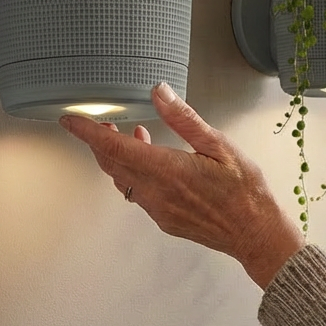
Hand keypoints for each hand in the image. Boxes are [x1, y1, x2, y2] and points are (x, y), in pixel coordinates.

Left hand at [59, 83, 304, 289]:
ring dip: (119, 158)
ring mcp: (158, 210)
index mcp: (167, 171)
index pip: (115, 149)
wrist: (255, 232)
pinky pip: (138, 193)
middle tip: (99, 122)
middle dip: (100, 143)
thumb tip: (159, 93)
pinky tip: (152, 162)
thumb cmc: (244, 190)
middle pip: (112, 165)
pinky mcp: (164, 219)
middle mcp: (156, 193)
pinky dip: (134, 173)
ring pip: (123, 180)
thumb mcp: (219, 144)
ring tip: (132, 136)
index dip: (88, 133)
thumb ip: (184, 118)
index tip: (70, 121)